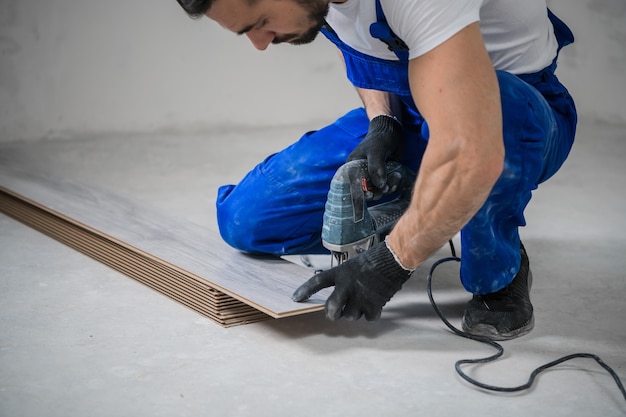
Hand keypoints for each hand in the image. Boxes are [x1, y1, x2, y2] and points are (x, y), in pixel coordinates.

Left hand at [291, 241, 412, 320]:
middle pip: (331, 310)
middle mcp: (347, 287)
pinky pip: (367, 317)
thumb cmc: (372, 261)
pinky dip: (370, 313)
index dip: (304, 290)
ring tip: (362, 300)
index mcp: (340, 273)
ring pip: (350, 316)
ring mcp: (359, 297)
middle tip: (335, 312)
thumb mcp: (351, 266)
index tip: (295, 298)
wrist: (392, 259)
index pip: (317, 282)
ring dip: (355, 312)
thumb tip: (337, 301)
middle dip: (332, 314)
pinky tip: (373, 303)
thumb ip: (342, 282)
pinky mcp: (373, 305)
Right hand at [347, 114, 403, 190]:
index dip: (359, 194)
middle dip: (378, 191)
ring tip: (396, 177)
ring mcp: (372, 176)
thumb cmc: (380, 138)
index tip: (370, 194)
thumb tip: (379, 186)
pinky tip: (398, 177)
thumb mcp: (376, 151)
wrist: (392, 132)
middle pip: (366, 192)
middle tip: (388, 186)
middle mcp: (360, 174)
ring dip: (388, 188)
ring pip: (378, 191)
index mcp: (351, 168)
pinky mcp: (383, 177)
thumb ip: (376, 167)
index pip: (351, 187)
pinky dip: (393, 185)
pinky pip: (386, 187)